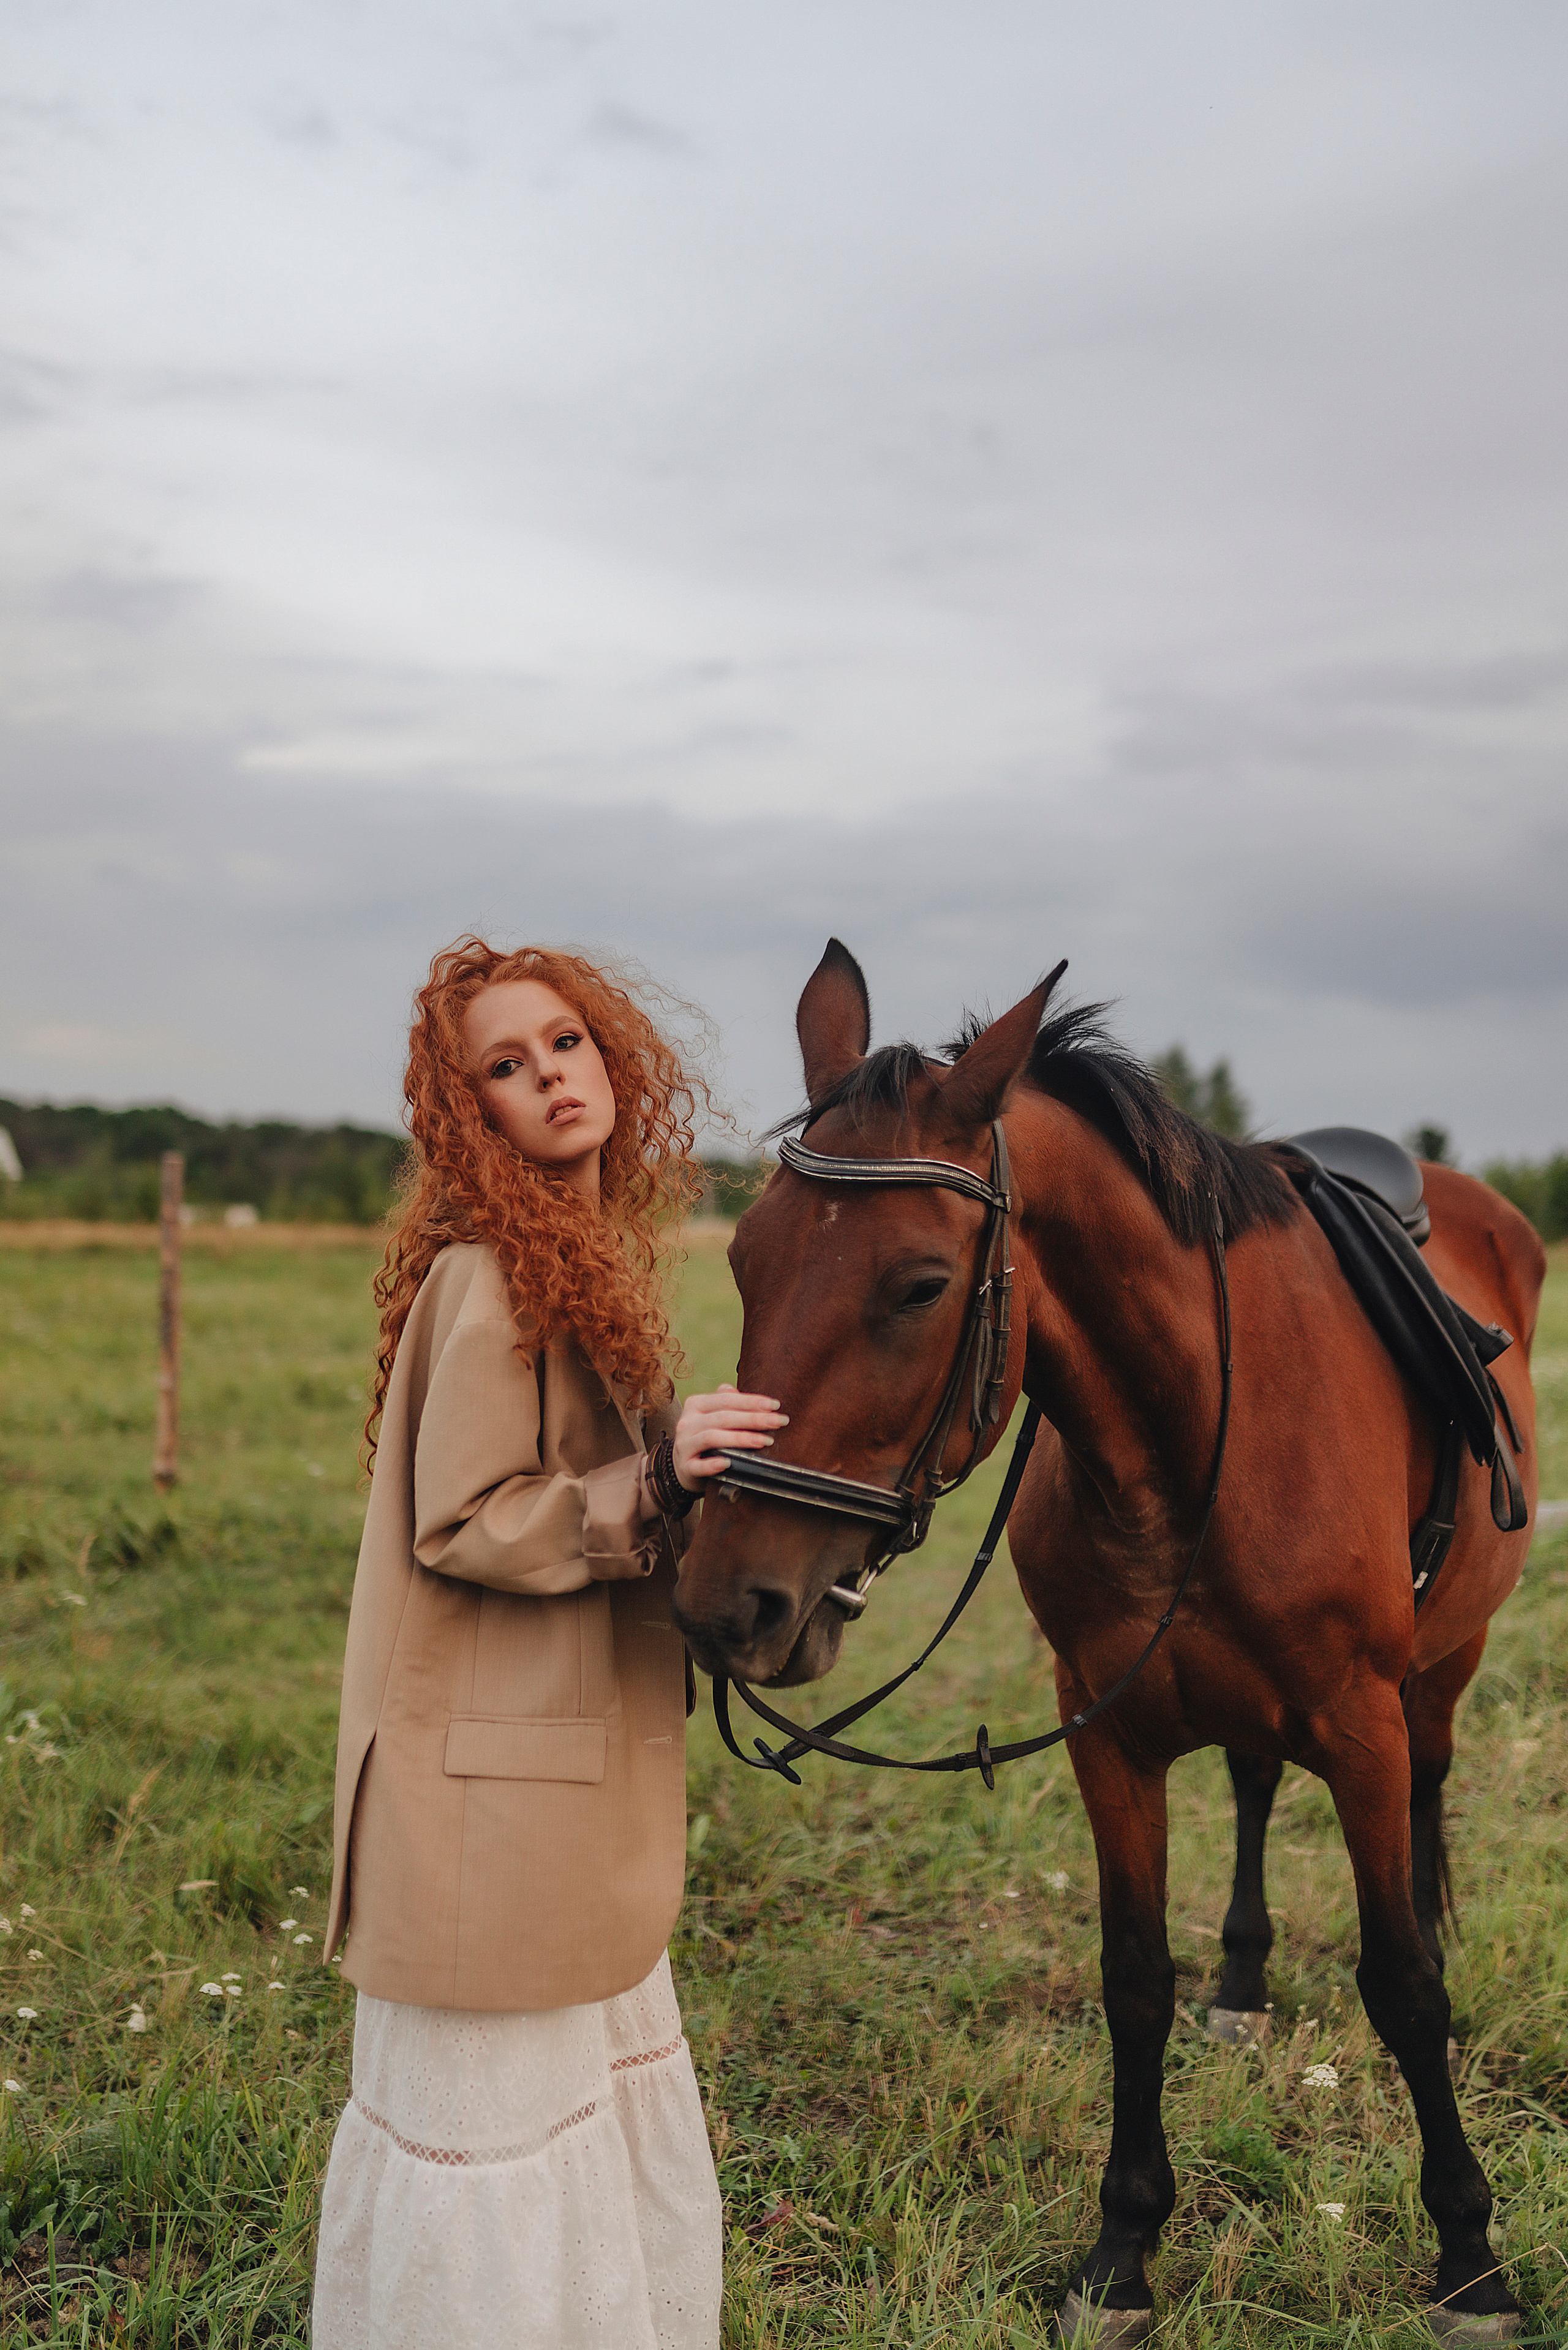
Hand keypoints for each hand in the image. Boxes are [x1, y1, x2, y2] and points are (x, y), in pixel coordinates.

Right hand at [672, 1384, 787, 1491]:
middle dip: (753, 1419)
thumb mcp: (711, 1415)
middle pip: (723, 1417)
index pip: (726, 1399)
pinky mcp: (684, 1466)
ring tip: (763, 1441)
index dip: (751, 1401)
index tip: (775, 1405)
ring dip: (740, 1439)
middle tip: (777, 1422)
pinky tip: (728, 1463)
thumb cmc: (704, 1438)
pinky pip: (698, 1465)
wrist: (681, 1466)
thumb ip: (724, 1401)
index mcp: (697, 1404)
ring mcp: (684, 1444)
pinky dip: (712, 1464)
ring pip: (712, 1437)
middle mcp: (688, 1422)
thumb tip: (736, 1389)